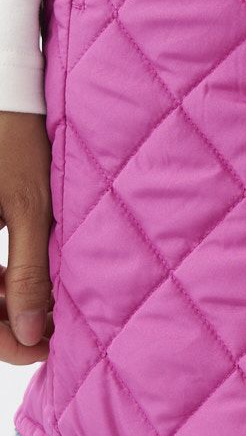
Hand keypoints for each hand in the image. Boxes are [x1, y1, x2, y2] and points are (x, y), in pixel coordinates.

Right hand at [0, 111, 53, 365]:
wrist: (2, 88)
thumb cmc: (13, 139)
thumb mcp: (30, 207)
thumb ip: (29, 273)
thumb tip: (33, 335)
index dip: (6, 341)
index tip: (45, 347)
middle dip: (5, 323)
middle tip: (50, 327)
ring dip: (1, 301)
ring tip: (44, 301)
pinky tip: (20, 276)